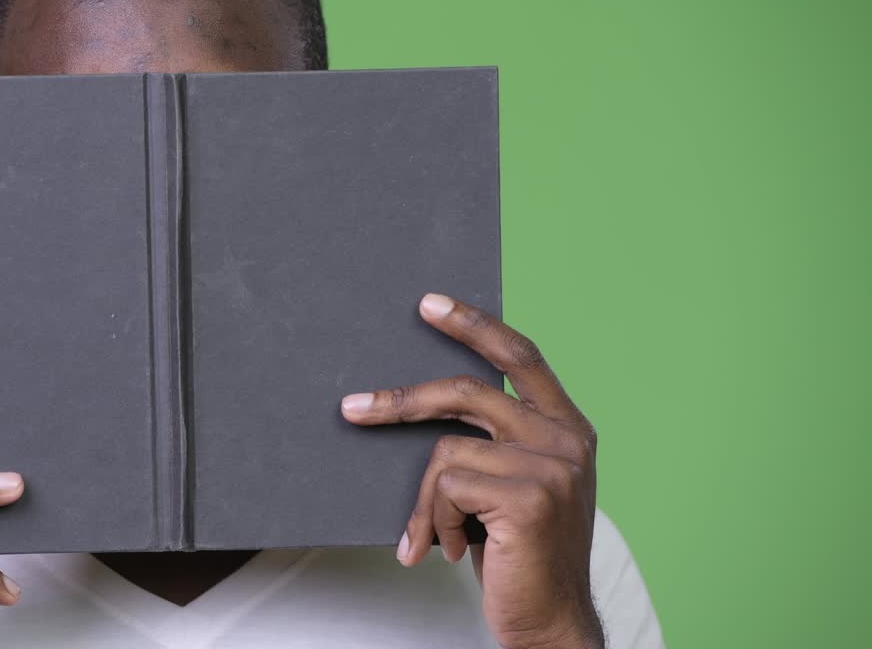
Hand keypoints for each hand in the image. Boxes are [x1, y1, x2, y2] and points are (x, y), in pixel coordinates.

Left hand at [341, 294, 602, 648]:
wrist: (551, 622)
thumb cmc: (521, 555)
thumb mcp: (517, 484)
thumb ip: (496, 441)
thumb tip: (424, 405)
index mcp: (567, 427)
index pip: (521, 355)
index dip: (474, 325)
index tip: (430, 303)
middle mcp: (566, 439)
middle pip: (468, 390)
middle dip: (402, 398)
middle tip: (353, 407)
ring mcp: (551, 466)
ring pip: (445, 450)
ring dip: (425, 501)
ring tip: (433, 535)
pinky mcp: (529, 497)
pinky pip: (446, 487)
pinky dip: (433, 521)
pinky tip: (449, 548)